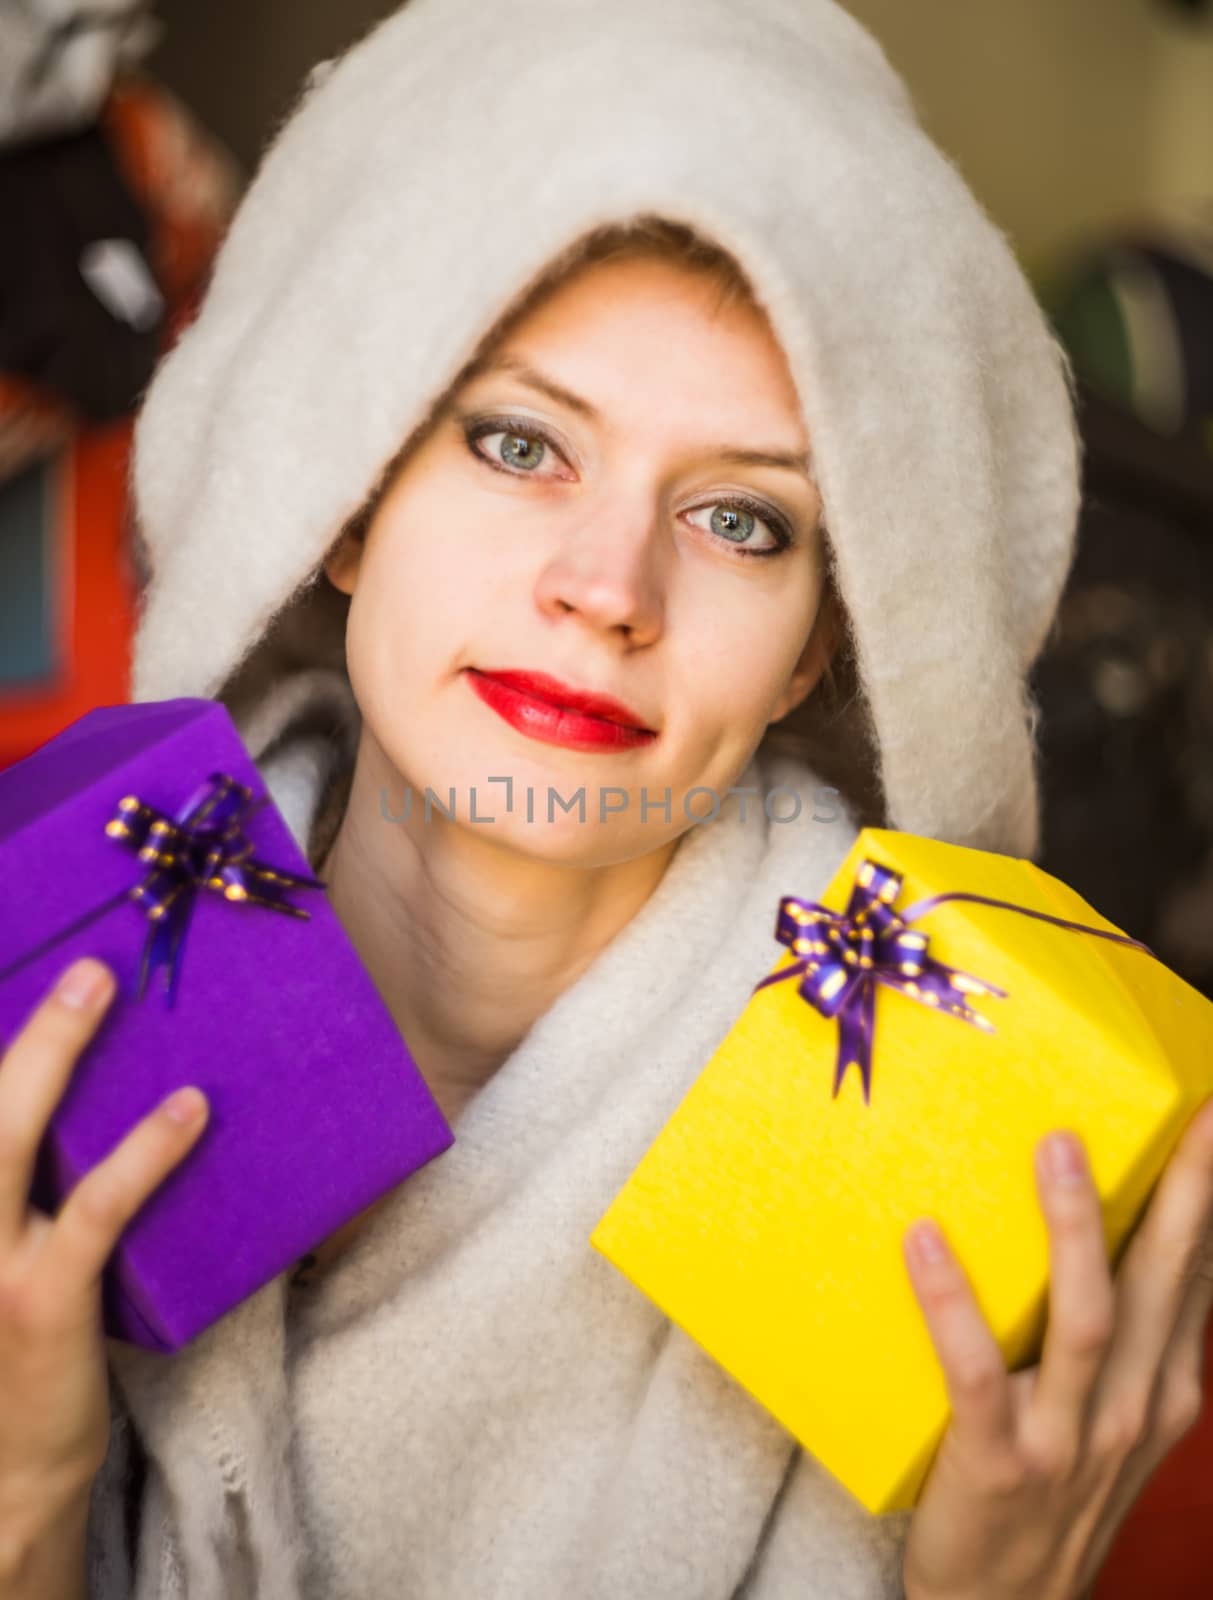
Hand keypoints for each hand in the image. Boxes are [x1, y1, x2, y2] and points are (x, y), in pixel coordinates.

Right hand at [0, 959, 208, 1555]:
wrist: (5, 1475)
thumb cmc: (8, 1349)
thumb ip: (22, 1177)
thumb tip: (70, 1090)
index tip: (11, 969)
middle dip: (21, 1033)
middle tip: (79, 965)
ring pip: (5, 1138)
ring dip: (53, 1056)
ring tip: (100, 987)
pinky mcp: (37, 1302)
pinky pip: (92, 1210)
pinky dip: (142, 1153)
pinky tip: (189, 1109)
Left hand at [900, 1092, 1212, 1599]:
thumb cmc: (1051, 1491)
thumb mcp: (1111, 1416)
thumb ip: (1120, 1334)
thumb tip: (1102, 1221)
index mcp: (1164, 1386)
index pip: (1195, 1274)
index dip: (1208, 1194)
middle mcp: (1133, 1408)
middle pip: (1164, 1281)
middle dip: (1183, 1193)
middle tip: (1192, 1115)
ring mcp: (1070, 1440)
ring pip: (1086, 1319)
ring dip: (1074, 1228)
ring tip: (1057, 1144)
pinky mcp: (999, 1463)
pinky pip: (976, 1374)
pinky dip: (951, 1304)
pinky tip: (924, 1239)